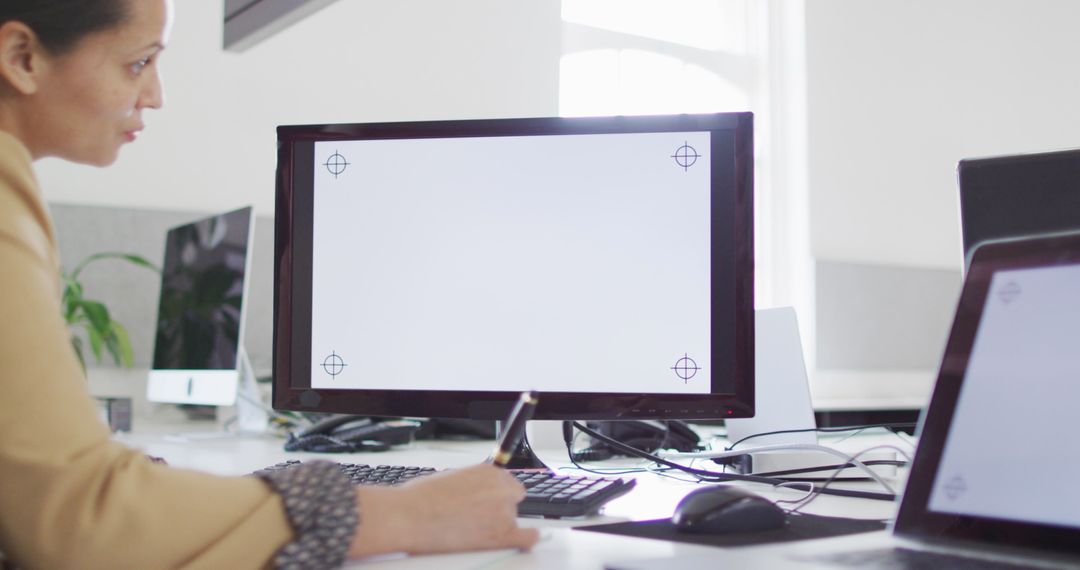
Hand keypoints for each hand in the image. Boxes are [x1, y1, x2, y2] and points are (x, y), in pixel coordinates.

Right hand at [347, 464, 539, 557]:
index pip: (507, 484)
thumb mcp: (452, 477)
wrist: (409, 516)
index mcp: (489, 471)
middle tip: (478, 518)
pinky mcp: (501, 534)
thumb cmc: (421, 498)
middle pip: (513, 501)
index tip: (489, 502)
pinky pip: (527, 538)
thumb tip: (478, 495)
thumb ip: (474, 484)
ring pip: (512, 520)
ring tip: (470, 531)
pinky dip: (528, 539)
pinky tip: (527, 540)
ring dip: (497, 526)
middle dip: (498, 509)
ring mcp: (503, 511)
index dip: (497, 495)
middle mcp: (501, 488)